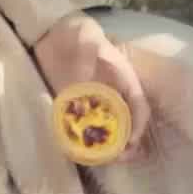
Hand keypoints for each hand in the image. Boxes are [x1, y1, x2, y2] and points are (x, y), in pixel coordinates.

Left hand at [33, 12, 150, 150]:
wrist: (53, 34)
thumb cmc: (77, 34)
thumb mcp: (87, 37)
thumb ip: (89, 53)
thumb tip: (84, 79)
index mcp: (123, 82)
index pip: (139, 107)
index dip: (138, 125)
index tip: (131, 141)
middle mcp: (113, 97)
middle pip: (127, 126)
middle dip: (126, 145)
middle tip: (119, 157)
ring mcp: (95, 106)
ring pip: (109, 133)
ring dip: (109, 148)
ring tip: (104, 159)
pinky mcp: (76, 110)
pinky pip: (86, 131)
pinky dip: (86, 143)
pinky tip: (83, 152)